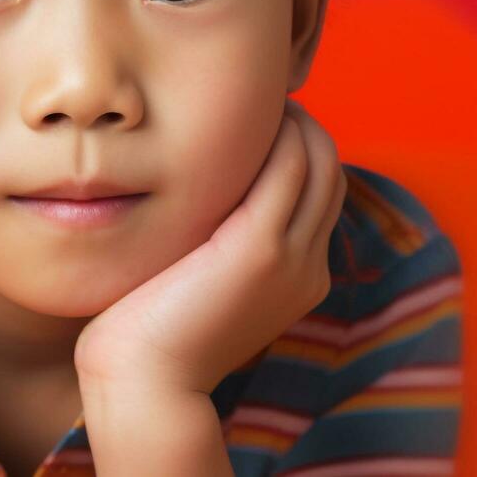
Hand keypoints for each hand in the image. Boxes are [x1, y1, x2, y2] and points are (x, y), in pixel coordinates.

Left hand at [74, 98, 348, 394]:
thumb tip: (197, 198)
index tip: (262, 118)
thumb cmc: (154, 330)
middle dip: (303, 124)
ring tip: (254, 96)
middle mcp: (309, 266)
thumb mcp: (201, 277)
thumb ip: (216, 240)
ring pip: (317, 161)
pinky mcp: (262, 249)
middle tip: (261, 96)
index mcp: (302, 277)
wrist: (147, 382)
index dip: (300, 147)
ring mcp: (292, 258)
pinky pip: (287, 168)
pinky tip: (241, 116)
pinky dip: (275, 133)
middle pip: (329, 169)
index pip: (320, 192)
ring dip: (292, 119)